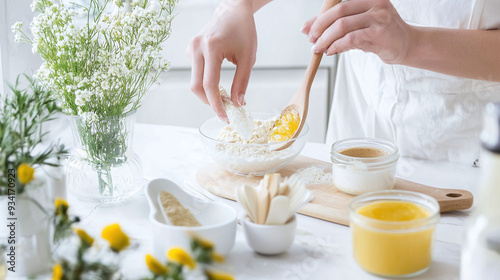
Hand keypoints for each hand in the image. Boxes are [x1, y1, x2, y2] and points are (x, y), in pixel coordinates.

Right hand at [186, 1, 256, 121]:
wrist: (233, 11)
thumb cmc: (243, 30)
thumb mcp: (248, 58)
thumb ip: (242, 82)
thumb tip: (237, 103)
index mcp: (212, 48)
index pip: (209, 84)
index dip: (216, 104)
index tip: (224, 116)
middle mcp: (196, 47)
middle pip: (196, 86)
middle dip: (209, 102)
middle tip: (224, 110)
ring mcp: (191, 48)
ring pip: (194, 81)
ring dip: (207, 93)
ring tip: (223, 96)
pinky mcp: (190, 49)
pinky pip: (195, 72)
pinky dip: (204, 81)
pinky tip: (216, 80)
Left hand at [302, 0, 413, 63]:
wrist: (407, 45)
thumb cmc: (380, 33)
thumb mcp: (361, 22)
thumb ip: (338, 23)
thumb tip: (308, 28)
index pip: (338, 5)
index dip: (319, 17)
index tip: (306, 28)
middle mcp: (375, 4)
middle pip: (338, 12)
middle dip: (319, 27)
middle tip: (311, 39)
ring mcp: (379, 18)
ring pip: (342, 27)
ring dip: (325, 39)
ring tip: (318, 48)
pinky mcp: (379, 35)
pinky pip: (350, 40)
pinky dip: (336, 46)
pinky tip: (330, 51)